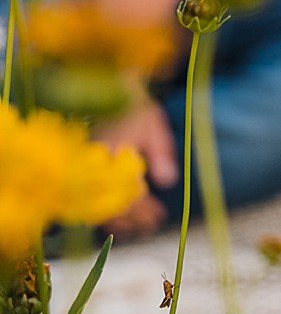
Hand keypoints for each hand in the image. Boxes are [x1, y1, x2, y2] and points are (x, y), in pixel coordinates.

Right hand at [95, 97, 175, 235]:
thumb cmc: (134, 107)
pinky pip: (87, 197)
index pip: (130, 191)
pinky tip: (115, 216)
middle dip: (133, 218)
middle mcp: (96, 163)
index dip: (145, 209)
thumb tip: (167, 181)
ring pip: (97, 203)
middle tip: (151, 224)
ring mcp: (85, 166)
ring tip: (136, 225)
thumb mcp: (153, 126)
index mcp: (115, 153)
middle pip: (113, 203)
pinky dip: (102, 209)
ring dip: (117, 218)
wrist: (105, 88)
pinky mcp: (80, 167)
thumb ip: (161, 153)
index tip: (158, 216)